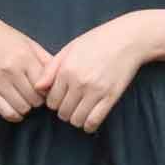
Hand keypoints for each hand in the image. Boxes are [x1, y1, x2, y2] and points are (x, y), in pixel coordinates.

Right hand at [0, 16, 56, 121]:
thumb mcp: (30, 44)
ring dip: (27, 106)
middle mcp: (11, 71)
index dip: (49, 90)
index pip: (45, 87)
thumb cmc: (7, 38)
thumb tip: (62, 79)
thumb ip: (47, 61)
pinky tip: (17, 106)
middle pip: (35, 100)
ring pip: (23, 108)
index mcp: (25, 58)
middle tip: (35, 93)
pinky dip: (16, 114)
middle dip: (39, 99)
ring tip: (25, 97)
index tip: (45, 88)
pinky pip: (7, 113)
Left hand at [33, 14, 150, 132]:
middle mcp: (79, 83)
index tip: (61, 98)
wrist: (127, 39)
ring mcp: (95, 91)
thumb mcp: (69, 49)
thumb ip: (51, 69)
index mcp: (66, 70)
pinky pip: (94, 121)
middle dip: (64, 111)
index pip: (51, 101)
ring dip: (76, 119)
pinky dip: (89, 125)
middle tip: (71, 104)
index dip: (54, 102)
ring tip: (80, 110)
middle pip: (62, 112)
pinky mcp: (110, 97)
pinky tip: (89, 120)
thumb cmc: (96, 41)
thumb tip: (37, 88)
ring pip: (76, 120)